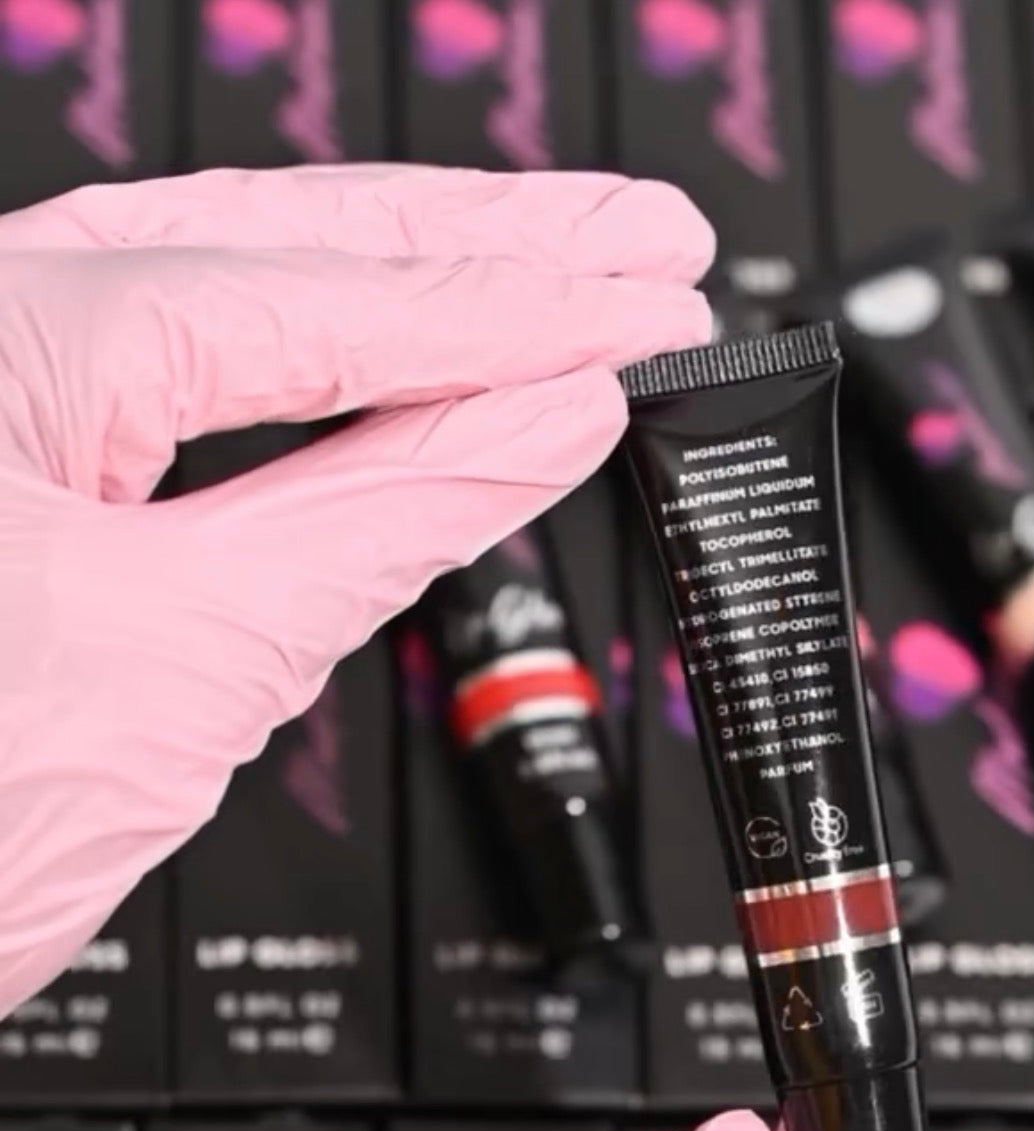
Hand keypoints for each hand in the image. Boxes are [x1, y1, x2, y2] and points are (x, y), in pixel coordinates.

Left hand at [0, 164, 713, 1014]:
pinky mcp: (24, 456)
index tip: (642, 303)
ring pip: (248, 285)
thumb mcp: (188, 663)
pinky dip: (339, 375)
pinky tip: (429, 361)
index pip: (323, 302)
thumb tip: (545, 423)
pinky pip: (208, 379)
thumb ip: (388, 517)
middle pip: (290, 241)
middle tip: (641, 235)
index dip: (516, 309)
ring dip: (425, 281)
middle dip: (493, 241)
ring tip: (569, 261)